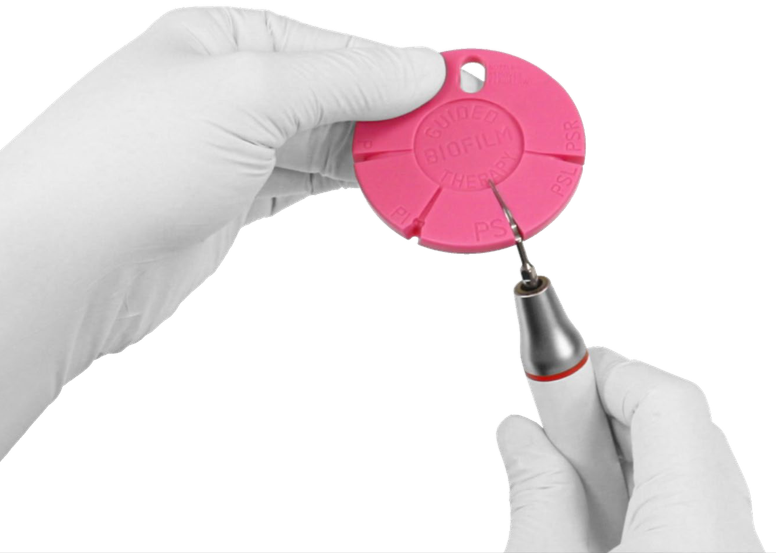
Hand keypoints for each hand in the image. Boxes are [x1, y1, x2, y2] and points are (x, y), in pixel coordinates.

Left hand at [0, 8, 443, 459]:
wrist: (68, 261)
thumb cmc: (125, 162)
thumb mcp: (250, 95)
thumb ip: (343, 80)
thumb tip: (418, 67)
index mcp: (227, 37)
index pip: (340, 48)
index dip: (405, 71)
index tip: (461, 90)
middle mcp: (230, 87)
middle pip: (339, 96)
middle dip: (399, 119)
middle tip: (457, 141)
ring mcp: (233, 145)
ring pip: (328, 143)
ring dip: (378, 158)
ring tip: (430, 170)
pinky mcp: (235, 197)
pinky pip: (309, 182)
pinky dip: (348, 187)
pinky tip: (382, 189)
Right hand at [497, 347, 762, 552]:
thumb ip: (536, 493)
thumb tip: (523, 436)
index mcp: (696, 530)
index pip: (669, 404)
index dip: (609, 373)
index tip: (561, 370)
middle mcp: (732, 541)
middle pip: (684, 435)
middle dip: (610, 417)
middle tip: (554, 429)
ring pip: (689, 478)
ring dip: (623, 463)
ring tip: (566, 489)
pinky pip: (696, 518)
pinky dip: (643, 502)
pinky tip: (595, 528)